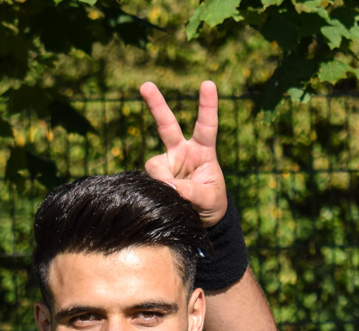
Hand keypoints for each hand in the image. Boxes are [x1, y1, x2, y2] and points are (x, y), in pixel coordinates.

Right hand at [139, 81, 227, 226]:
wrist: (201, 218)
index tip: (208, 84)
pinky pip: (150, 181)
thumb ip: (191, 191)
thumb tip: (168, 185)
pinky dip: (156, 190)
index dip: (207, 106)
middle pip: (167, 124)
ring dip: (162, 180)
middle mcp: (182, 151)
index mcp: (203, 150)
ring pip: (155, 166)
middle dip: (156, 104)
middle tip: (145, 85)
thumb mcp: (209, 198)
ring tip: (174, 196)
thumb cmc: (212, 203)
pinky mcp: (156, 177)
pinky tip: (164, 199)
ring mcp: (167, 163)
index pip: (206, 125)